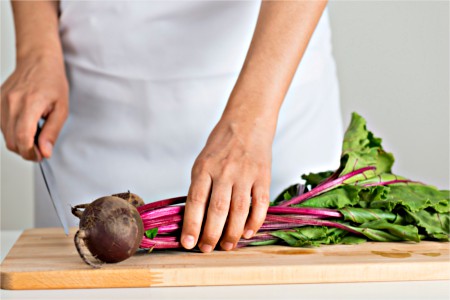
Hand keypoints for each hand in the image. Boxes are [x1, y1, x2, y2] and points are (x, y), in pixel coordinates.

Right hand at [1, 54, 68, 160]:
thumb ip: (52, 132)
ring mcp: (0, 102)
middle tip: (41, 148)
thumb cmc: (52, 83)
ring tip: (35, 132)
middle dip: (26, 151)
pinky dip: (13, 131)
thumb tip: (45, 152)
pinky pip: (1, 126)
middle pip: (12, 141)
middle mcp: (11, 103)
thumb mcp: (61, 109)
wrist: (37, 62)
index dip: (31, 153)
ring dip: (20, 141)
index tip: (41, 155)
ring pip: (5, 136)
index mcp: (30, 104)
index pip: (23, 138)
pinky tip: (25, 124)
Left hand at [181, 116, 271, 251]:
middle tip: (207, 249)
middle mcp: (224, 171)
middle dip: (211, 234)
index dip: (191, 225)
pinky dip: (255, 221)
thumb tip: (196, 218)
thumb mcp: (203, 161)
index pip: (195, 201)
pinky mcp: (263, 176)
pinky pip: (260, 203)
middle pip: (217, 209)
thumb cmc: (222, 145)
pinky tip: (247, 232)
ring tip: (227, 246)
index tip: (188, 243)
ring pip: (239, 210)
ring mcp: (245, 174)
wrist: (247, 122)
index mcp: (205, 168)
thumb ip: (200, 186)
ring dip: (232, 232)